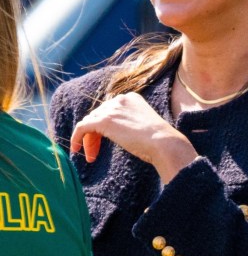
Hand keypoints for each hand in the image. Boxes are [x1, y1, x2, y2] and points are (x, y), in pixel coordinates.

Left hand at [70, 92, 197, 181]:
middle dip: (94, 136)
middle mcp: (120, 99)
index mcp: (131, 98)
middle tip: (94, 154)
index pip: (109, 110)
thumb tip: (116, 133)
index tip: (103, 144)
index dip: (103, 129)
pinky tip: (76, 150)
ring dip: (88, 141)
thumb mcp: (143, 126)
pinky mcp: (104, 120)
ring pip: (90, 123)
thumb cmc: (159, 141)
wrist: (163, 143)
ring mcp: (111, 109)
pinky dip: (76, 138)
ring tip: (91, 157)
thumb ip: (128, 124)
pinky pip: (82, 127)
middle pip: (98, 116)